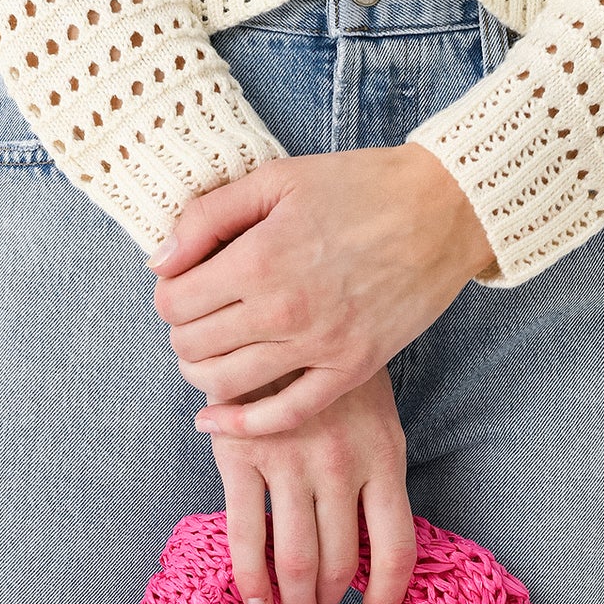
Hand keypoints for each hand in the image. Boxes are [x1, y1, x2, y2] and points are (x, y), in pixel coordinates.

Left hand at [148, 144, 495, 437]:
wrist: (444, 209)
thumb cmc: (360, 186)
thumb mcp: (276, 178)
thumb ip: (208, 216)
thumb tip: (159, 261)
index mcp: (258, 259)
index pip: (173, 302)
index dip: (166, 295)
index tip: (180, 286)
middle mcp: (283, 310)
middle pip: (192, 346)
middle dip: (181, 333)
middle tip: (197, 318)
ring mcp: (319, 346)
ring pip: (225, 385)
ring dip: (201, 375)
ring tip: (207, 356)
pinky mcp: (351, 369)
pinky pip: (284, 415)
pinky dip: (242, 425)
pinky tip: (216, 420)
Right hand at [211, 365, 417, 603]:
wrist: (277, 311)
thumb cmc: (330, 368)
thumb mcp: (376, 414)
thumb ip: (374, 470)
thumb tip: (370, 536)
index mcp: (383, 457)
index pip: (396, 546)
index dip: (389, 590)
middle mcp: (341, 466)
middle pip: (341, 561)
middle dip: (329, 599)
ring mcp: (290, 463)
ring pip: (296, 558)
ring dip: (295, 601)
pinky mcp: (242, 457)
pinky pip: (247, 537)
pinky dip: (252, 582)